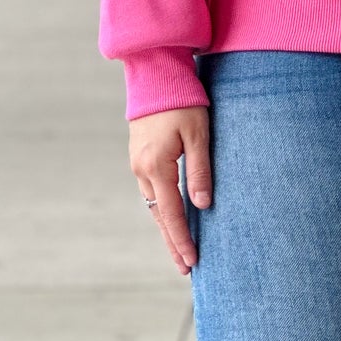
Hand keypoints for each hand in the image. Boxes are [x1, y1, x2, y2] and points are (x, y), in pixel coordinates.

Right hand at [128, 105, 211, 274]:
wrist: (156, 73)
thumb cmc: (182, 100)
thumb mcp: (198, 134)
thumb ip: (199, 170)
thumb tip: (202, 205)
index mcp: (156, 166)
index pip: (171, 213)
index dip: (182, 239)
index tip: (191, 261)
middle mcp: (142, 169)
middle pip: (158, 215)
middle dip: (172, 241)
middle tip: (185, 268)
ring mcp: (137, 162)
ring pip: (153, 203)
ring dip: (166, 225)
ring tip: (181, 247)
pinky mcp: (139, 155)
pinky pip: (150, 189)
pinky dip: (161, 206)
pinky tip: (171, 214)